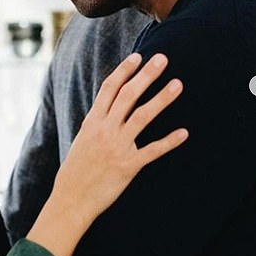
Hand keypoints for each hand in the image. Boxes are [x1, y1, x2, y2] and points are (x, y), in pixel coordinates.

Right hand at [55, 52, 187, 225]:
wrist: (71, 198)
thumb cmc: (75, 171)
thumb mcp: (82, 140)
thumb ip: (96, 123)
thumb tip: (106, 110)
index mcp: (92, 122)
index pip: (109, 89)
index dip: (124, 71)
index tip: (138, 57)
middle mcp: (105, 130)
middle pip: (128, 95)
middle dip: (146, 75)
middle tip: (163, 59)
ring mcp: (117, 147)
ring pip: (142, 116)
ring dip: (161, 99)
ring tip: (178, 84)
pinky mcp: (128, 165)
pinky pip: (152, 151)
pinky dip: (169, 141)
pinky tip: (184, 132)